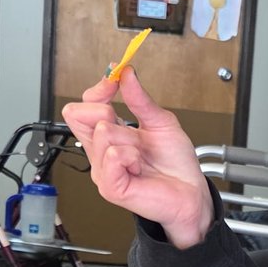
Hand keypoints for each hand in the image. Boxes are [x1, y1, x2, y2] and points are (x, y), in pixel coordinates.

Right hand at [62, 68, 213, 248]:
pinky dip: (131, 156)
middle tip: (131, 126)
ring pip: (102, 133)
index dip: (97, 89)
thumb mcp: (161, 123)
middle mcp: (101, 151)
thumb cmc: (175, 164)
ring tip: (142, 156)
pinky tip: (140, 167)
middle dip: (105, 109)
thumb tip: (127, 74)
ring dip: (130, 140)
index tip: (115, 80)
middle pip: (77, 115)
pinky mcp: (110, 186)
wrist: (191, 192)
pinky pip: (112, 155)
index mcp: (108, 136)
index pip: (82, 106)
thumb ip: (141, 100)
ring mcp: (102, 169)